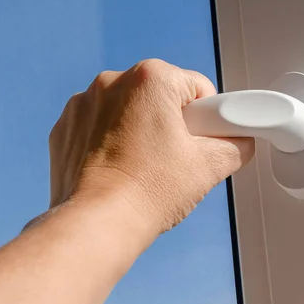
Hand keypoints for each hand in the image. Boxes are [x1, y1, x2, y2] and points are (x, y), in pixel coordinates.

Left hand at [46, 59, 254, 236]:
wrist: (98, 224)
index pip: (195, 87)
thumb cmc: (146, 193)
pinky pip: (96, 127)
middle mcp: (111, 83)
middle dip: (170, 124)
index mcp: (150, 79)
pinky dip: (107, 143)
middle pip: (158, 97)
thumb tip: (239, 143)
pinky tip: (117, 170)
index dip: (205, 117)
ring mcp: (82, 105)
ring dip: (137, 131)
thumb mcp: (208, 167)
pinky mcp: (64, 129)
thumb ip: (235, 145)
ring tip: (143, 169)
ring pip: (126, 111)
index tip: (199, 140)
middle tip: (172, 160)